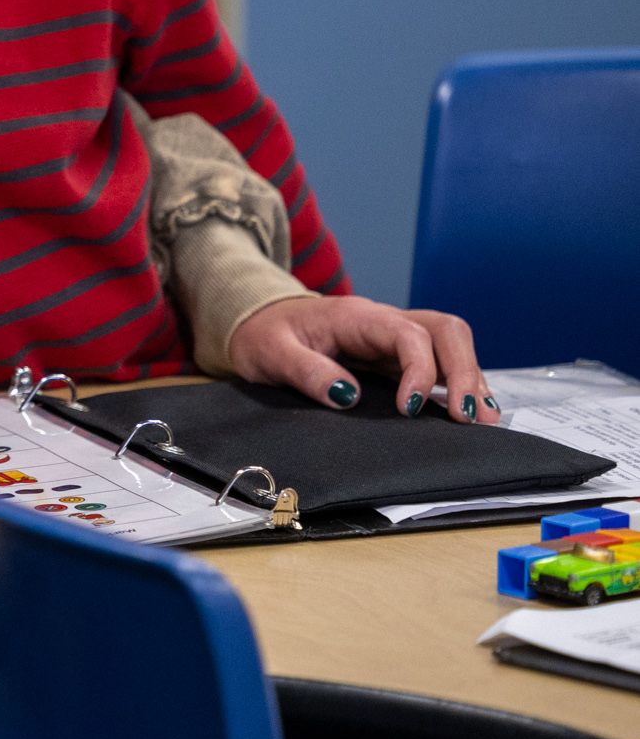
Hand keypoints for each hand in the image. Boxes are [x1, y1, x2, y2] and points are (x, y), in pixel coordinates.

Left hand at [226, 295, 502, 424]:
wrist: (257, 321)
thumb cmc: (264, 335)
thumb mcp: (270, 353)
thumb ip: (305, 371)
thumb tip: (346, 397)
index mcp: (356, 316)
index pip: (408, 333)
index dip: (420, 370)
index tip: (411, 409)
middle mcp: (384, 322)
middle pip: (445, 331)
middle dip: (465, 372)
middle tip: (469, 419)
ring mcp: (394, 338)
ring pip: (450, 345)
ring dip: (470, 379)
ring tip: (481, 421)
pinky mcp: (395, 356)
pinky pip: (439, 363)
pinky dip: (458, 385)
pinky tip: (467, 413)